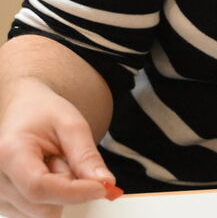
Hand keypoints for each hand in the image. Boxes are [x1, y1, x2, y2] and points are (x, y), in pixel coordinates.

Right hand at [0, 78, 113, 217]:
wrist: (22, 111)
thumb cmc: (43, 113)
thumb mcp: (71, 124)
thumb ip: (86, 155)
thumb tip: (104, 182)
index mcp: (9, 153)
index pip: (39, 186)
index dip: (74, 192)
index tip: (102, 187)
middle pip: (42, 205)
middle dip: (69, 190)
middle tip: (67, 159)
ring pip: (41, 213)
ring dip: (59, 194)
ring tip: (53, 165)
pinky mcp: (4, 203)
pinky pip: (35, 214)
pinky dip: (50, 199)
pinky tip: (46, 176)